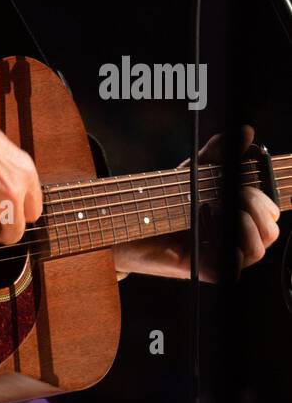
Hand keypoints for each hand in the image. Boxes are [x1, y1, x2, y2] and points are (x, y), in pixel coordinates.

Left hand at [114, 125, 281, 280]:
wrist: (131, 217)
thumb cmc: (167, 195)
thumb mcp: (196, 169)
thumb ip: (220, 151)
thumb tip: (247, 131)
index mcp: (240, 216)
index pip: (270, 212)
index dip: (263, 197)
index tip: (242, 184)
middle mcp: (236, 238)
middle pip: (270, 230)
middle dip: (255, 206)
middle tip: (231, 194)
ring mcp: (223, 256)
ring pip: (258, 249)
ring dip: (241, 224)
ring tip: (214, 209)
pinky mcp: (207, 271)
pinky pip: (232, 268)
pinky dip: (224, 246)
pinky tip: (204, 228)